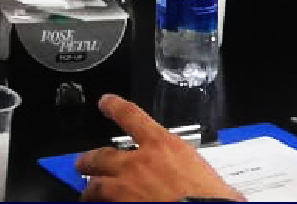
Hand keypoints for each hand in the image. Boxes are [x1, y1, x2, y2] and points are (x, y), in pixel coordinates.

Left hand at [72, 96, 243, 201]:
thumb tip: (204, 184)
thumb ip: (193, 171)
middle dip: (89, 160)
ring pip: (95, 186)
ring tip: (87, 193)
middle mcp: (138, 163)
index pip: (131, 116)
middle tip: (82, 163)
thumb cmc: (214, 199)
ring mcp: (125, 188)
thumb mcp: (207, 175)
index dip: (115, 107)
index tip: (105, 102)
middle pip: (101, 155)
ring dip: (90, 190)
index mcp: (163, 146)